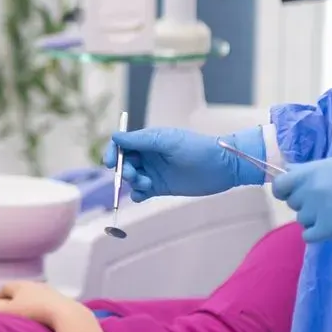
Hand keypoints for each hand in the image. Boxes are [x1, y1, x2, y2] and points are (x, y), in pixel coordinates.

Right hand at [0, 280, 85, 327]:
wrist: (66, 316)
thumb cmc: (34, 312)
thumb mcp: (7, 313)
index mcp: (21, 285)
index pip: (6, 288)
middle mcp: (36, 285)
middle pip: (21, 292)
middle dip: (15, 302)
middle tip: (11, 317)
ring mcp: (51, 292)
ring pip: (36, 298)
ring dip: (31, 307)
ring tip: (28, 322)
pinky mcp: (64, 303)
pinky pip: (49, 305)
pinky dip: (44, 312)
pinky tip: (45, 325)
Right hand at [102, 126, 264, 201]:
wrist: (222, 167)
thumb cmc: (196, 148)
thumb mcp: (167, 141)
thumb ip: (140, 140)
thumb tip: (114, 136)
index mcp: (149, 141)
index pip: (123, 145)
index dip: (113, 152)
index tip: (109, 163)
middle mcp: (149, 156)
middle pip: (124, 162)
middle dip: (123, 169)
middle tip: (132, 175)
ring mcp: (154, 172)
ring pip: (131, 178)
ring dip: (132, 182)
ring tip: (146, 184)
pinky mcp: (161, 187)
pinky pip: (141, 192)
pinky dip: (137, 194)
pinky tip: (142, 194)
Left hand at [272, 153, 331, 241]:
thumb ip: (311, 169)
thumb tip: (290, 170)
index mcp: (309, 173)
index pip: (279, 185)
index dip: (284, 190)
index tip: (294, 193)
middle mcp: (308, 191)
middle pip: (292, 203)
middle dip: (305, 203)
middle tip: (326, 202)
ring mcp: (317, 211)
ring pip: (301, 220)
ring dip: (314, 219)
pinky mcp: (329, 229)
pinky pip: (308, 236)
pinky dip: (317, 233)